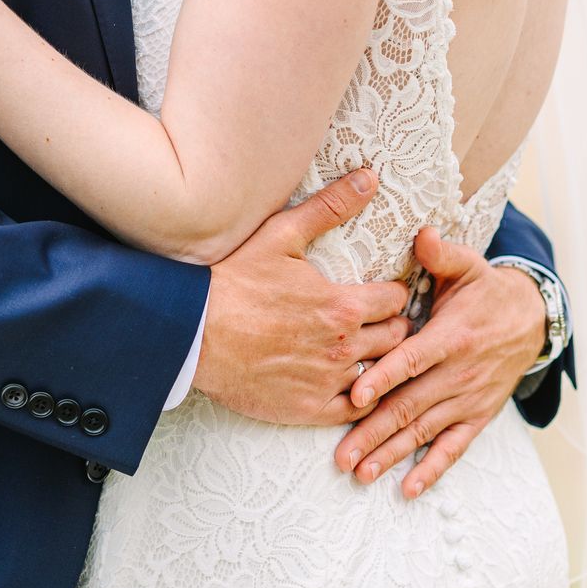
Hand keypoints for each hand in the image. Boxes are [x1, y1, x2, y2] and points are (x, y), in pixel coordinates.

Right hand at [195, 173, 413, 429]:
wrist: (190, 331)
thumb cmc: (233, 280)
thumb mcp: (281, 235)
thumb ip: (330, 207)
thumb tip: (369, 177)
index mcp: (343, 304)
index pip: (396, 300)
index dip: (391, 293)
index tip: (382, 293)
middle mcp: (343, 346)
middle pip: (395, 337)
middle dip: (391, 326)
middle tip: (376, 321)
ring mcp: (328, 381)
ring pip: (381, 374)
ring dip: (377, 361)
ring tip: (364, 350)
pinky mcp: (309, 409)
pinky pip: (357, 408)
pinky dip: (360, 394)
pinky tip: (349, 381)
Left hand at [332, 227, 545, 495]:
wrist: (530, 319)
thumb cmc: (484, 290)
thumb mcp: (467, 266)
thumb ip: (441, 254)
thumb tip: (421, 234)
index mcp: (451, 337)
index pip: (412, 360)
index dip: (384, 378)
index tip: (355, 396)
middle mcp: (459, 374)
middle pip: (410, 405)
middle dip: (373, 432)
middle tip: (341, 456)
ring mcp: (467, 399)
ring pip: (424, 431)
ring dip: (391, 454)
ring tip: (360, 473)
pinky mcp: (477, 416)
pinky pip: (453, 448)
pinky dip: (432, 470)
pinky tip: (407, 489)